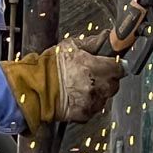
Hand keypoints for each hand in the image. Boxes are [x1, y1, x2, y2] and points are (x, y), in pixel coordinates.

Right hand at [0, 34, 124, 131]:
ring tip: (81, 86)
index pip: (119, 67)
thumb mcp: (70, 46)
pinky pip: (94, 108)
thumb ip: (92, 42)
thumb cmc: (49, 67)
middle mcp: (96, 85)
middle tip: (93, 75)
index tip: (110, 64)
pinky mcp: (85, 114)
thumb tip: (106, 37)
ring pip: (105, 97)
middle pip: (114, 84)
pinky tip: (76, 96)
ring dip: (98, 92)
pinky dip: (88, 103)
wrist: (34, 89)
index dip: (114, 65)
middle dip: (106, 79)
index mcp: (95, 67)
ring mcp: (92, 101)